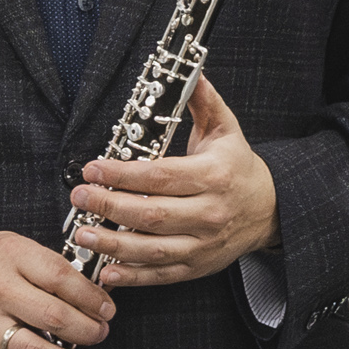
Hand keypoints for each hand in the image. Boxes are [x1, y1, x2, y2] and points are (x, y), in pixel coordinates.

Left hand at [77, 77, 278, 288]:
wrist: (269, 210)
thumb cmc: (237, 167)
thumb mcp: (226, 129)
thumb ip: (204, 101)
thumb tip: (192, 72)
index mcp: (213, 176)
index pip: (161, 177)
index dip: (123, 175)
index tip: (93, 168)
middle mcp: (209, 213)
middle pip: (152, 214)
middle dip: (109, 207)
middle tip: (79, 198)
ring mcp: (203, 244)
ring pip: (152, 249)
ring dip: (113, 244)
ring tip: (82, 234)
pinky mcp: (197, 266)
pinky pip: (161, 274)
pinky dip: (132, 276)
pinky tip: (106, 271)